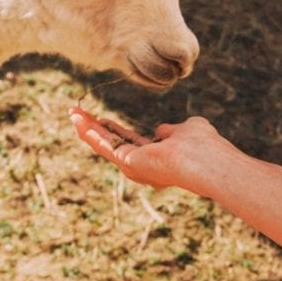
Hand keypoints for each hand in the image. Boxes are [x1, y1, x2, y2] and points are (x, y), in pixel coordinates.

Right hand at [68, 107, 236, 195]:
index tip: (101, 118)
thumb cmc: (205, 147)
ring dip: (87, 129)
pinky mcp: (129, 163)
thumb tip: (162, 130)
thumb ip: (174, 131)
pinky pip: (106, 146)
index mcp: (155, 157)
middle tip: (76, 114)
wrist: (208, 162)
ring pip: (105, 145)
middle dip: (94, 129)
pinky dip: (91, 133)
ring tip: (73, 114)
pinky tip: (80, 121)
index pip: (128, 142)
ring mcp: (134, 166)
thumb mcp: (188, 130)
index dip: (113, 129)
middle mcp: (142, 166)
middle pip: (111, 143)